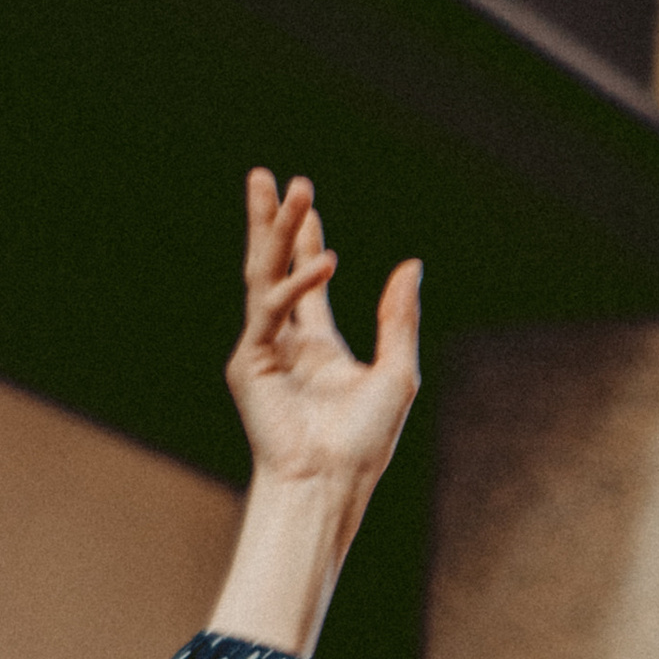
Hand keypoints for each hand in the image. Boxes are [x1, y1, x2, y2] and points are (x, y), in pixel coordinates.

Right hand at [207, 171, 420, 657]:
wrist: (331, 482)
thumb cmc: (364, 442)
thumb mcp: (397, 372)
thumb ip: (398, 318)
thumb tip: (411, 265)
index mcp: (319, 345)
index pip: (306, 279)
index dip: (306, 238)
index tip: (303, 200)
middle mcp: (286, 341)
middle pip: (275, 266)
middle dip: (273, 221)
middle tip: (270, 176)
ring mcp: (263, 349)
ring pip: (264, 275)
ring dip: (274, 231)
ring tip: (282, 188)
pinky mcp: (248, 362)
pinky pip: (270, 311)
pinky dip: (295, 285)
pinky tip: (326, 262)